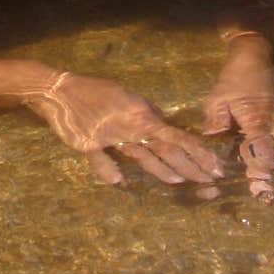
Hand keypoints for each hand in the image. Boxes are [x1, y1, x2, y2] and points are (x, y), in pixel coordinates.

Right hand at [29, 72, 224, 187]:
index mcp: (141, 115)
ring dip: (163, 171)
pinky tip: (120, 183)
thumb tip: (162, 122)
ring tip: (182, 182)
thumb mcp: (126, 95)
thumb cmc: (96, 90)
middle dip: (189, 166)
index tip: (213, 164)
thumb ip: (145, 112)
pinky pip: (102, 161)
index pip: (175, 135)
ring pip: (142, 157)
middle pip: (165, 150)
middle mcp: (130, 127)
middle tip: (209, 180)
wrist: (60, 90)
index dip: (196, 151)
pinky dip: (110, 172)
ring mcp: (110, 137)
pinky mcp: (89, 145)